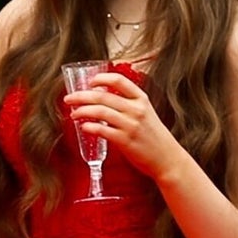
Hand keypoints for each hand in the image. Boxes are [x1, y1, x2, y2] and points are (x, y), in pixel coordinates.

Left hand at [61, 68, 187, 184]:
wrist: (168, 158)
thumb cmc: (154, 136)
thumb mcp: (146, 113)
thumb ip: (128, 104)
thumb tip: (101, 97)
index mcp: (141, 99)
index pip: (119, 80)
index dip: (101, 78)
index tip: (90, 82)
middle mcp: (136, 109)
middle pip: (102, 96)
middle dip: (81, 96)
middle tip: (69, 98)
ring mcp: (131, 125)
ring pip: (100, 111)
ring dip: (82, 111)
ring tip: (74, 114)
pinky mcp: (126, 141)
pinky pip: (103, 130)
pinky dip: (90, 127)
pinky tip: (84, 127)